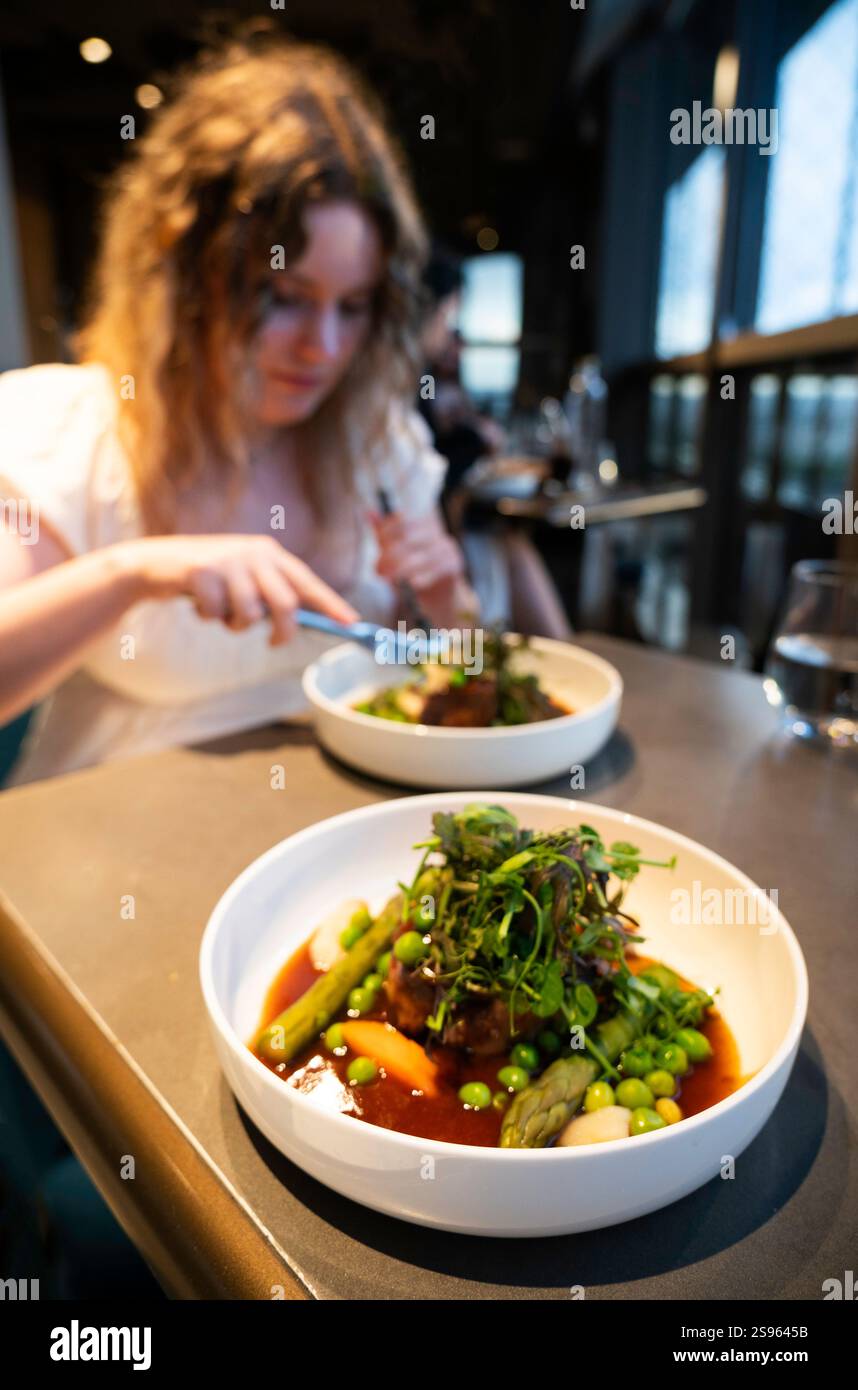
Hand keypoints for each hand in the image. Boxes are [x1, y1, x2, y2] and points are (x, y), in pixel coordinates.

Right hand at [120, 534, 357, 644]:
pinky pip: (217, 615)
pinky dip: (207, 617)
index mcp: (269, 553)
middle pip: (285, 604)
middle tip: (273, 642)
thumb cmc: (207, 578)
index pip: (307, 582)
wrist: (156, 563)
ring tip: (220, 613)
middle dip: (282, 632)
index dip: (331, 604)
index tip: (353, 624)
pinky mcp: (201, 572)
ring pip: (249, 615)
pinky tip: (197, 602)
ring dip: (234, 625)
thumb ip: (269, 594)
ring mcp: (227, 561)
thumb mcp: (243, 578)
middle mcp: (253, 552)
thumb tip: (298, 624)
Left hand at [368, 508, 464, 594]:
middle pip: (409, 538)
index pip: (403, 521)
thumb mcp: (396, 552)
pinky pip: (433, 571)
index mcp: (423, 523)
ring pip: (419, 557)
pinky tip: (410, 585)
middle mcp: (438, 532)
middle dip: (390, 556)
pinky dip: (419, 579)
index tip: (378, 552)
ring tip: (389, 580)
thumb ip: (383, 535)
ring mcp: (448, 548)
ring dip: (400, 570)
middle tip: (379, 570)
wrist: (436, 597)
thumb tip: (368, 512)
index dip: (386, 535)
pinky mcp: (454, 565)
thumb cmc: (413, 572)